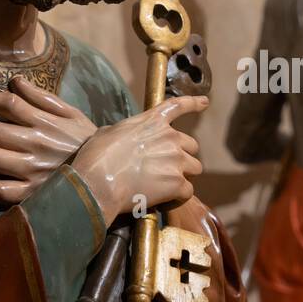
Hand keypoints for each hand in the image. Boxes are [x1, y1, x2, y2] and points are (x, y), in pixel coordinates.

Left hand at [0, 77, 96, 204]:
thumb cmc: (85, 141)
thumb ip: (42, 97)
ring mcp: (35, 171)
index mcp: (46, 122)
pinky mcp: (35, 194)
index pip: (7, 103)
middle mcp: (38, 144)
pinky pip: (4, 191)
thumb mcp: (71, 113)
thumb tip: (14, 80)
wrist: (110, 173)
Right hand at [70, 95, 207, 221]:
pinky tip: (165, 200)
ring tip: (164, 186)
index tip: (205, 102)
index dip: (194, 103)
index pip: (178, 106)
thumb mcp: (108, 132)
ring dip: (183, 176)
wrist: (98, 181)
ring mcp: (176, 160)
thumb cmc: (97, 157)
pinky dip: (179, 196)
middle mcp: (170, 138)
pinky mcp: (177, 183)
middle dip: (182, 156)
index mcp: (153, 121)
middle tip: (165, 168)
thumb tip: (123, 139)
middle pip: (191, 146)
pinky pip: (188, 191)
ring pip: (194, 168)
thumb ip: (126, 132)